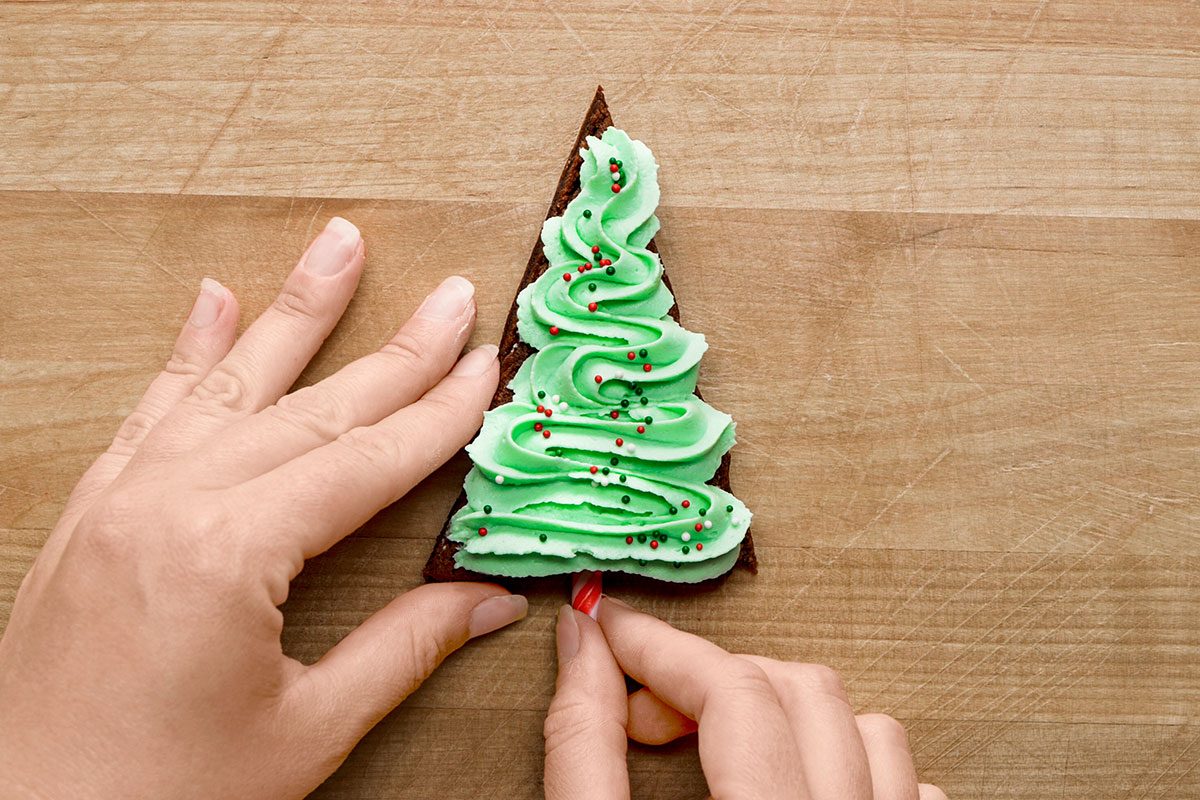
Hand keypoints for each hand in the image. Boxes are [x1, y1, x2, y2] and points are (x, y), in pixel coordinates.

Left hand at [0, 218, 527, 799]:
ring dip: (294, 312)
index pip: (365, 460)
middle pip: (313, 406)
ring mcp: (123, 500)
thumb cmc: (158, 796)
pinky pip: (150, 411)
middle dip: (396, 349)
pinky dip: (188, 354)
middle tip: (451, 294)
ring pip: (230, 383)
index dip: (439, 412)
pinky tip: (212, 303)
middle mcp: (171, 503)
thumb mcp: (304, 730)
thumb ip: (403, 649)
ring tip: (339, 244)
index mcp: (229, 554)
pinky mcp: (92, 514)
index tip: (488, 364)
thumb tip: (488, 599)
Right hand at [544, 597, 945, 799]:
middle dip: (708, 680)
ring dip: (785, 713)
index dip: (658, 646)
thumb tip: (582, 647)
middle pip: (799, 691)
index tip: (610, 628)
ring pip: (868, 728)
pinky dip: (848, 763)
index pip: (731, 693)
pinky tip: (794, 782)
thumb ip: (584, 753)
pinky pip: (906, 785)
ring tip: (721, 750)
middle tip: (644, 713)